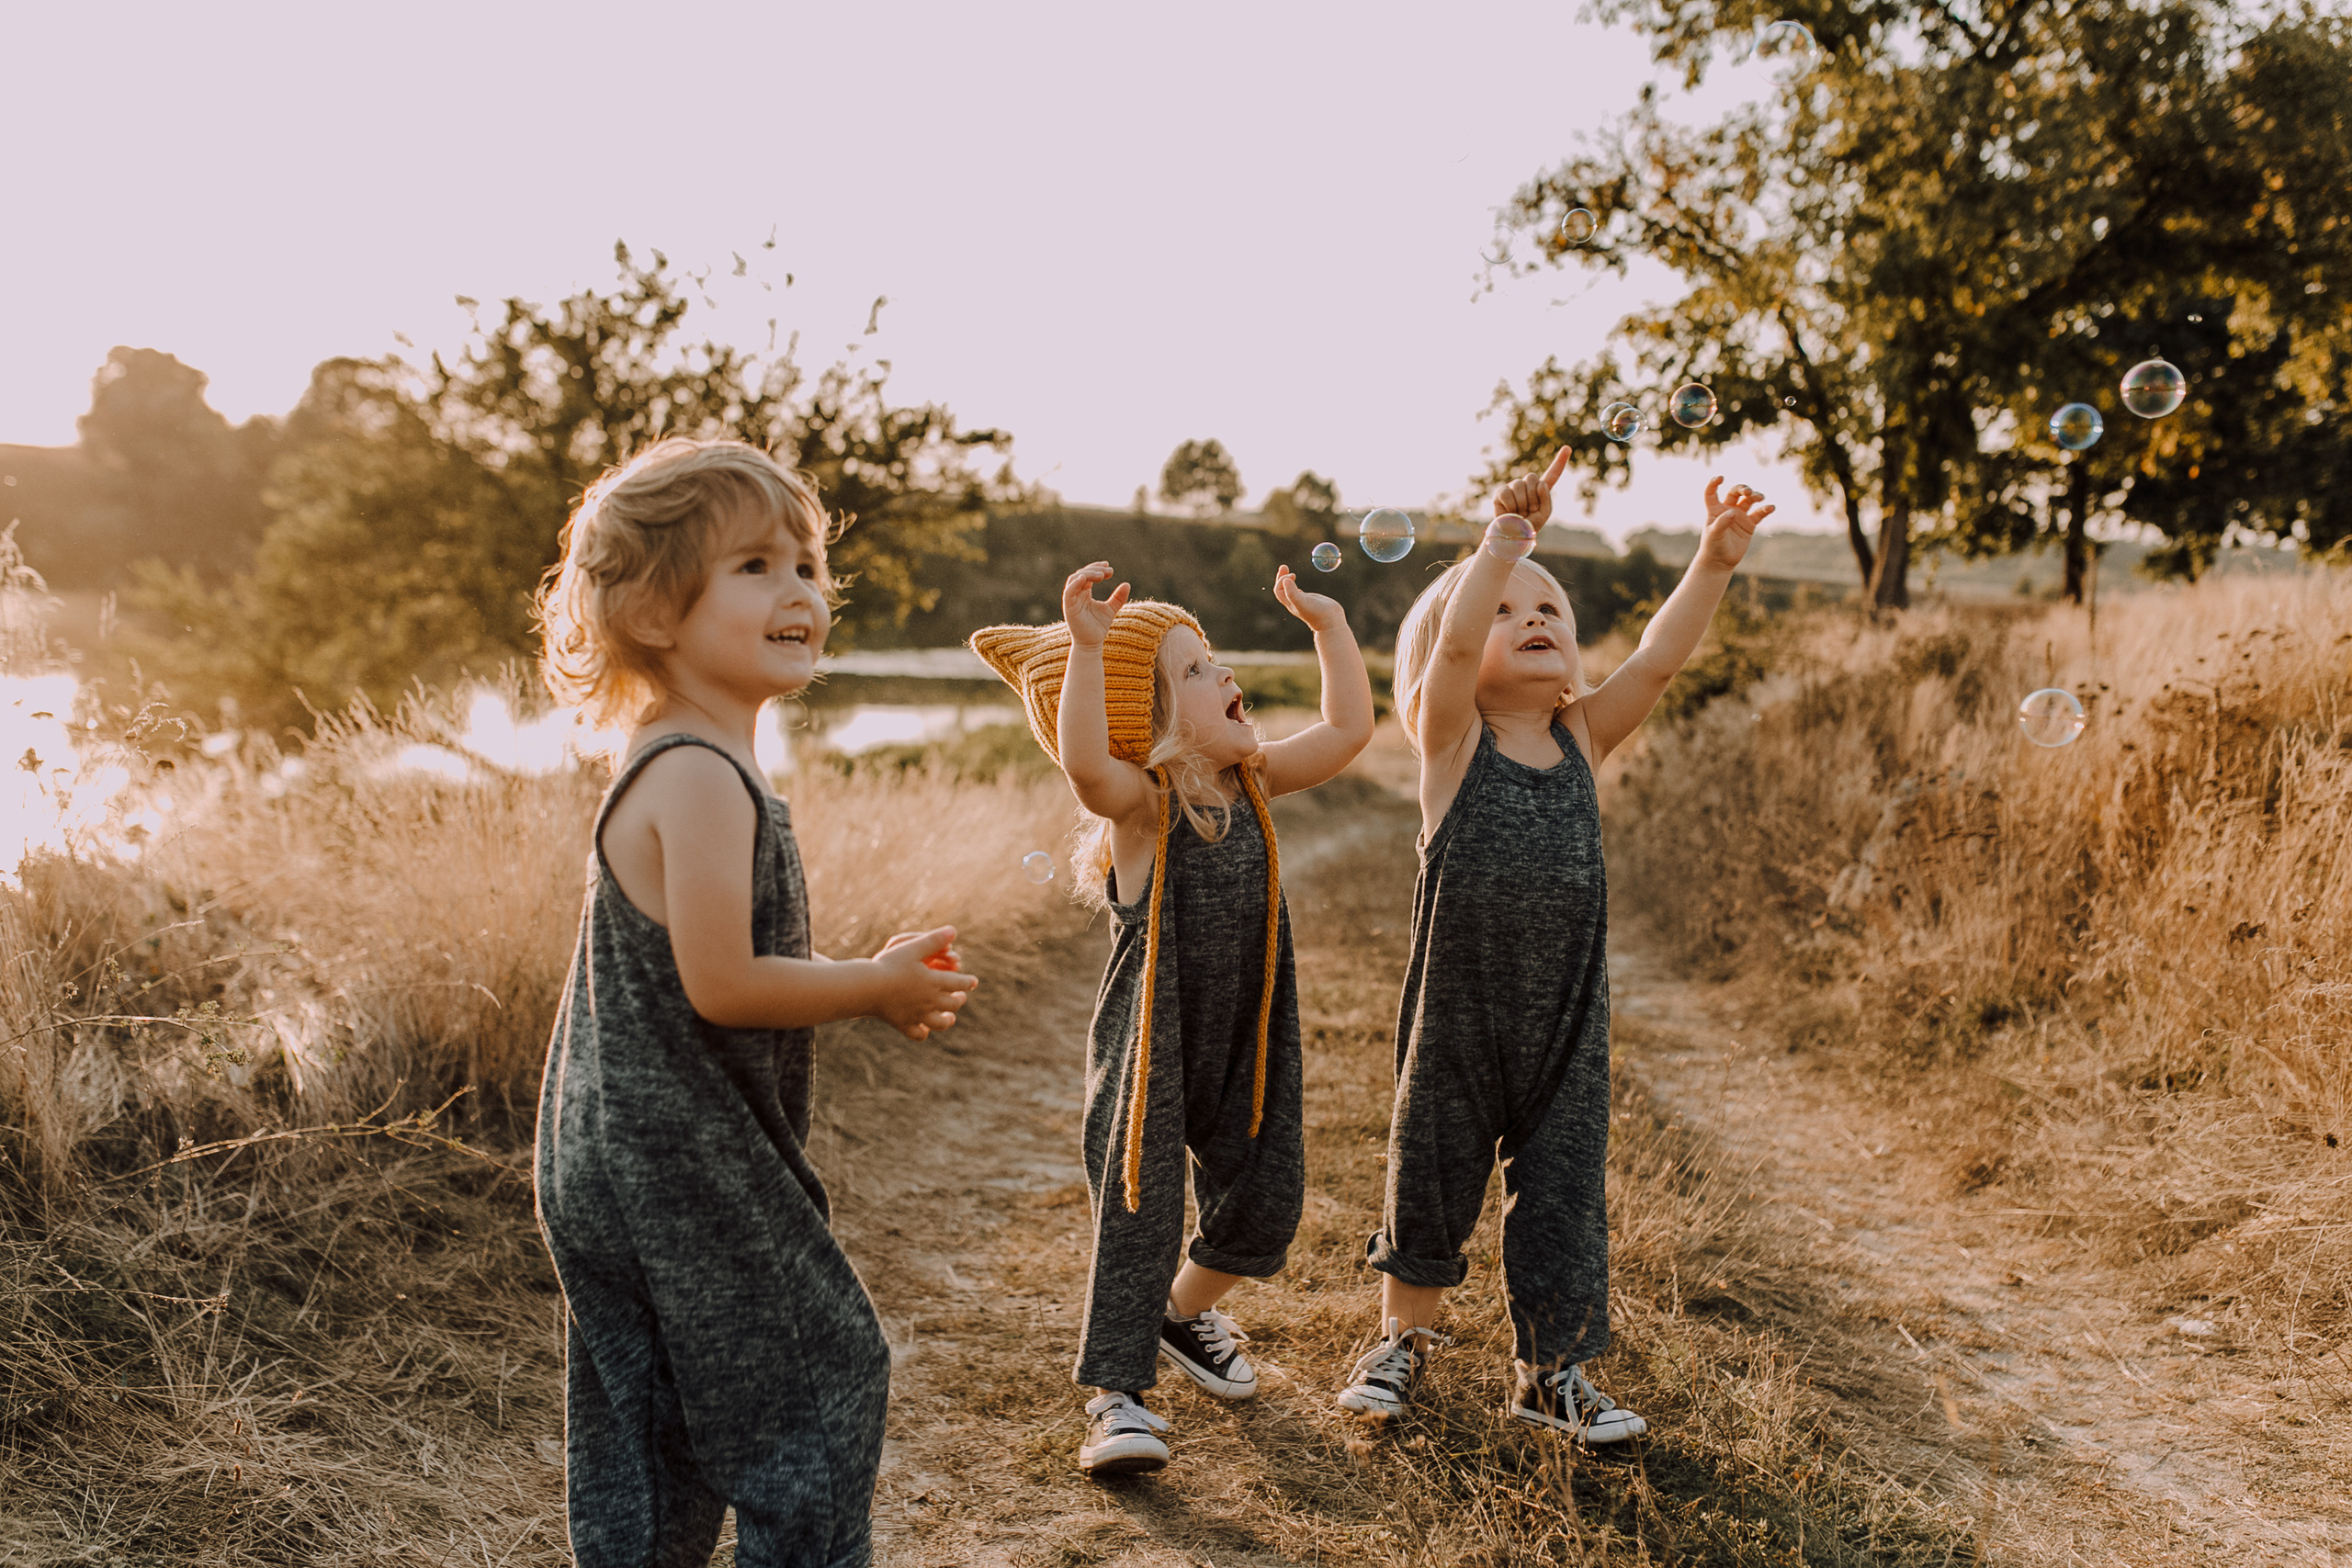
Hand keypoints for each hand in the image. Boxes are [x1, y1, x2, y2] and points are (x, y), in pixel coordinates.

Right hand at [873, 926, 976, 1040]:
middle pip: (952, 1004)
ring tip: (950, 1017)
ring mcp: (917, 1015)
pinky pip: (917, 1034)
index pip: (959, 983)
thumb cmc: (889, 965)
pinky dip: (923, 1033)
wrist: (867, 988)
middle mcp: (929, 1001)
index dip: (968, 982)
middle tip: (961, 996)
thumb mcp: (912, 948)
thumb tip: (953, 930)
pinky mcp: (903, 1024)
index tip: (973, 982)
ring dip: (947, 1020)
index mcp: (933, 982)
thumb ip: (933, 940)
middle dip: (959, 999)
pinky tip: (924, 1029)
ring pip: (940, 1023)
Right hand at [1061, 562, 1129, 650]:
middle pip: (1081, 574)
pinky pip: (1068, 592)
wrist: (1092, 644)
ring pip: (1074, 579)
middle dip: (1094, 570)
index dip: (1097, 568)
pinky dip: (1075, 584)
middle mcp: (1076, 594)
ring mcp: (1071, 600)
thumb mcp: (1111, 609)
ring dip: (1087, 574)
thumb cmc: (1098, 627)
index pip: (1087, 575)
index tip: (1110, 568)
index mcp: (1084, 593)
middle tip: (1109, 571)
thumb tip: (1127, 584)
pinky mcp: (1069, 608)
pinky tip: (1085, 579)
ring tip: (1102, 575)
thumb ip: (1118, 597)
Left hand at [1272, 564, 1345, 633]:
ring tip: (1291, 573)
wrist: (1331, 622)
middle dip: (1282, 577)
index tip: (1293, 575)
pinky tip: (1299, 586)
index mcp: (1290, 603)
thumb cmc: (1317, 613)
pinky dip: (1297, 586)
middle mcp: (1294, 603)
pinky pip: (1300, 593)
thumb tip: (1285, 580)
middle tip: (1284, 566)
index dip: (1282, 580)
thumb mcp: (1303, 602)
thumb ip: (1292, 593)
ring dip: (1288, 581)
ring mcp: (1303, 602)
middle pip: (1282, 589)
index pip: (1279, 590)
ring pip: (1290, 591)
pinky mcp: (1311, 601)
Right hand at [1491, 447, 1572, 528]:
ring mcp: (1513, 487)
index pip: (1552, 474)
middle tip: (1528, 511)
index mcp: (1540, 489)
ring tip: (1519, 513)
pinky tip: (1510, 512)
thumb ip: (1546, 498)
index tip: (1567, 448)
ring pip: (1520, 485)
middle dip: (1532, 497)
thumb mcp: (1544, 513)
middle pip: (1532, 478)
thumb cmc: (1529, 524)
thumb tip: (1540, 483)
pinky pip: (1508, 493)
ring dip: (1522, 504)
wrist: (1513, 535)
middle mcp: (1527, 485)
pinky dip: (1511, 506)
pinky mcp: (1501, 492)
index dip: (1560, 461)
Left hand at [1695, 477, 1775, 570]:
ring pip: (1749, 500)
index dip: (1714, 483)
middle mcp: (1727, 509)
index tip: (1720, 478)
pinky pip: (1759, 513)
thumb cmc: (1713, 546)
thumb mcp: (1714, 534)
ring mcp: (1739, 515)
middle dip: (1742, 489)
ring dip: (1755, 496)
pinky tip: (1770, 507)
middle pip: (1735, 492)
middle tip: (1748, 492)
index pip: (1712, 493)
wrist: (1721, 561)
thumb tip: (1733, 512)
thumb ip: (1722, 522)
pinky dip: (1765, 509)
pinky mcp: (1749, 524)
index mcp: (1715, 509)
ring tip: (1760, 497)